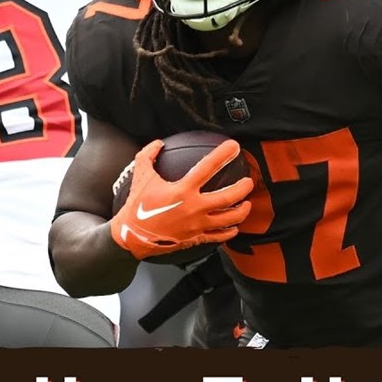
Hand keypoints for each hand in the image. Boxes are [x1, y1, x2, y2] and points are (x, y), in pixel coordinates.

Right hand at [110, 139, 252, 259]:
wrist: (132, 237)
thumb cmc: (136, 206)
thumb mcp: (140, 176)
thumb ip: (148, 156)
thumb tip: (158, 143)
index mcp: (182, 190)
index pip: (208, 167)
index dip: (223, 155)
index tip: (234, 146)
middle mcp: (194, 207)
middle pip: (228, 197)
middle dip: (243, 187)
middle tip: (249, 181)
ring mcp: (197, 225)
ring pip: (229, 219)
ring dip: (242, 210)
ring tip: (247, 203)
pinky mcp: (196, 238)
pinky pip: (219, 236)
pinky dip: (230, 232)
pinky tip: (234, 227)